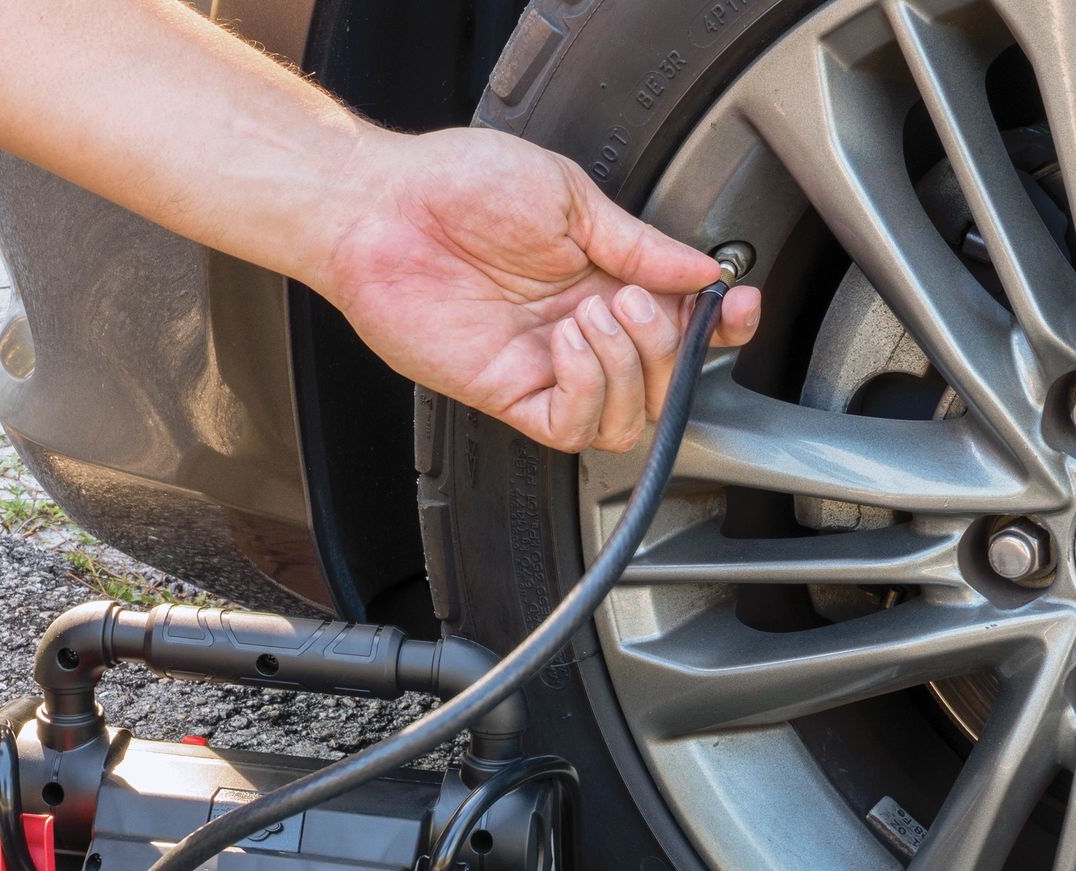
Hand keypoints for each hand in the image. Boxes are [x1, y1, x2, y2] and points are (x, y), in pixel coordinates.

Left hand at [321, 127, 760, 453]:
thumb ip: (639, 245)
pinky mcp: (507, 394)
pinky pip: (569, 428)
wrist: (386, 206)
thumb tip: (703, 274)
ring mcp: (544, 368)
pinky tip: (567, 344)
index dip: (721, 330)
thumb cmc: (459, 186)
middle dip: (668, 349)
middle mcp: (579, 332)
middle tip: (632, 301)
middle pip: (661, 386)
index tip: (738, 309)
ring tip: (591, 315)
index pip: (681, 328)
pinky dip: (586, 392)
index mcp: (603, 281)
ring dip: (627, 370)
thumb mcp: (570, 199)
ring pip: (623, 420)